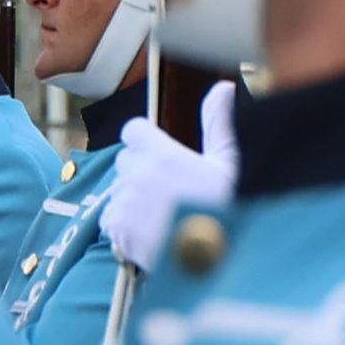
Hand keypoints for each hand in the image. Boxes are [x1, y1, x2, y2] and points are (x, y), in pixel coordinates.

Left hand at [97, 82, 243, 278]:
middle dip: (142, 170)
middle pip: (125, 162)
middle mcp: (137, 177)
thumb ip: (218, 122)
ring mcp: (124, 206)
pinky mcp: (117, 233)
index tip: (160, 151)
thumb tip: (223, 87)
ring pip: (118, 191)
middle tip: (172, 189)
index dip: (145, 139)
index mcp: (162, 155)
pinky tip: (153, 233)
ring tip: (168, 215)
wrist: (229, 258)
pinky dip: (125, 225)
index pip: (133, 130)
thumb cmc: (234, 206)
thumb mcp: (231, 161)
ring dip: (135, 199)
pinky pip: (111, 220)